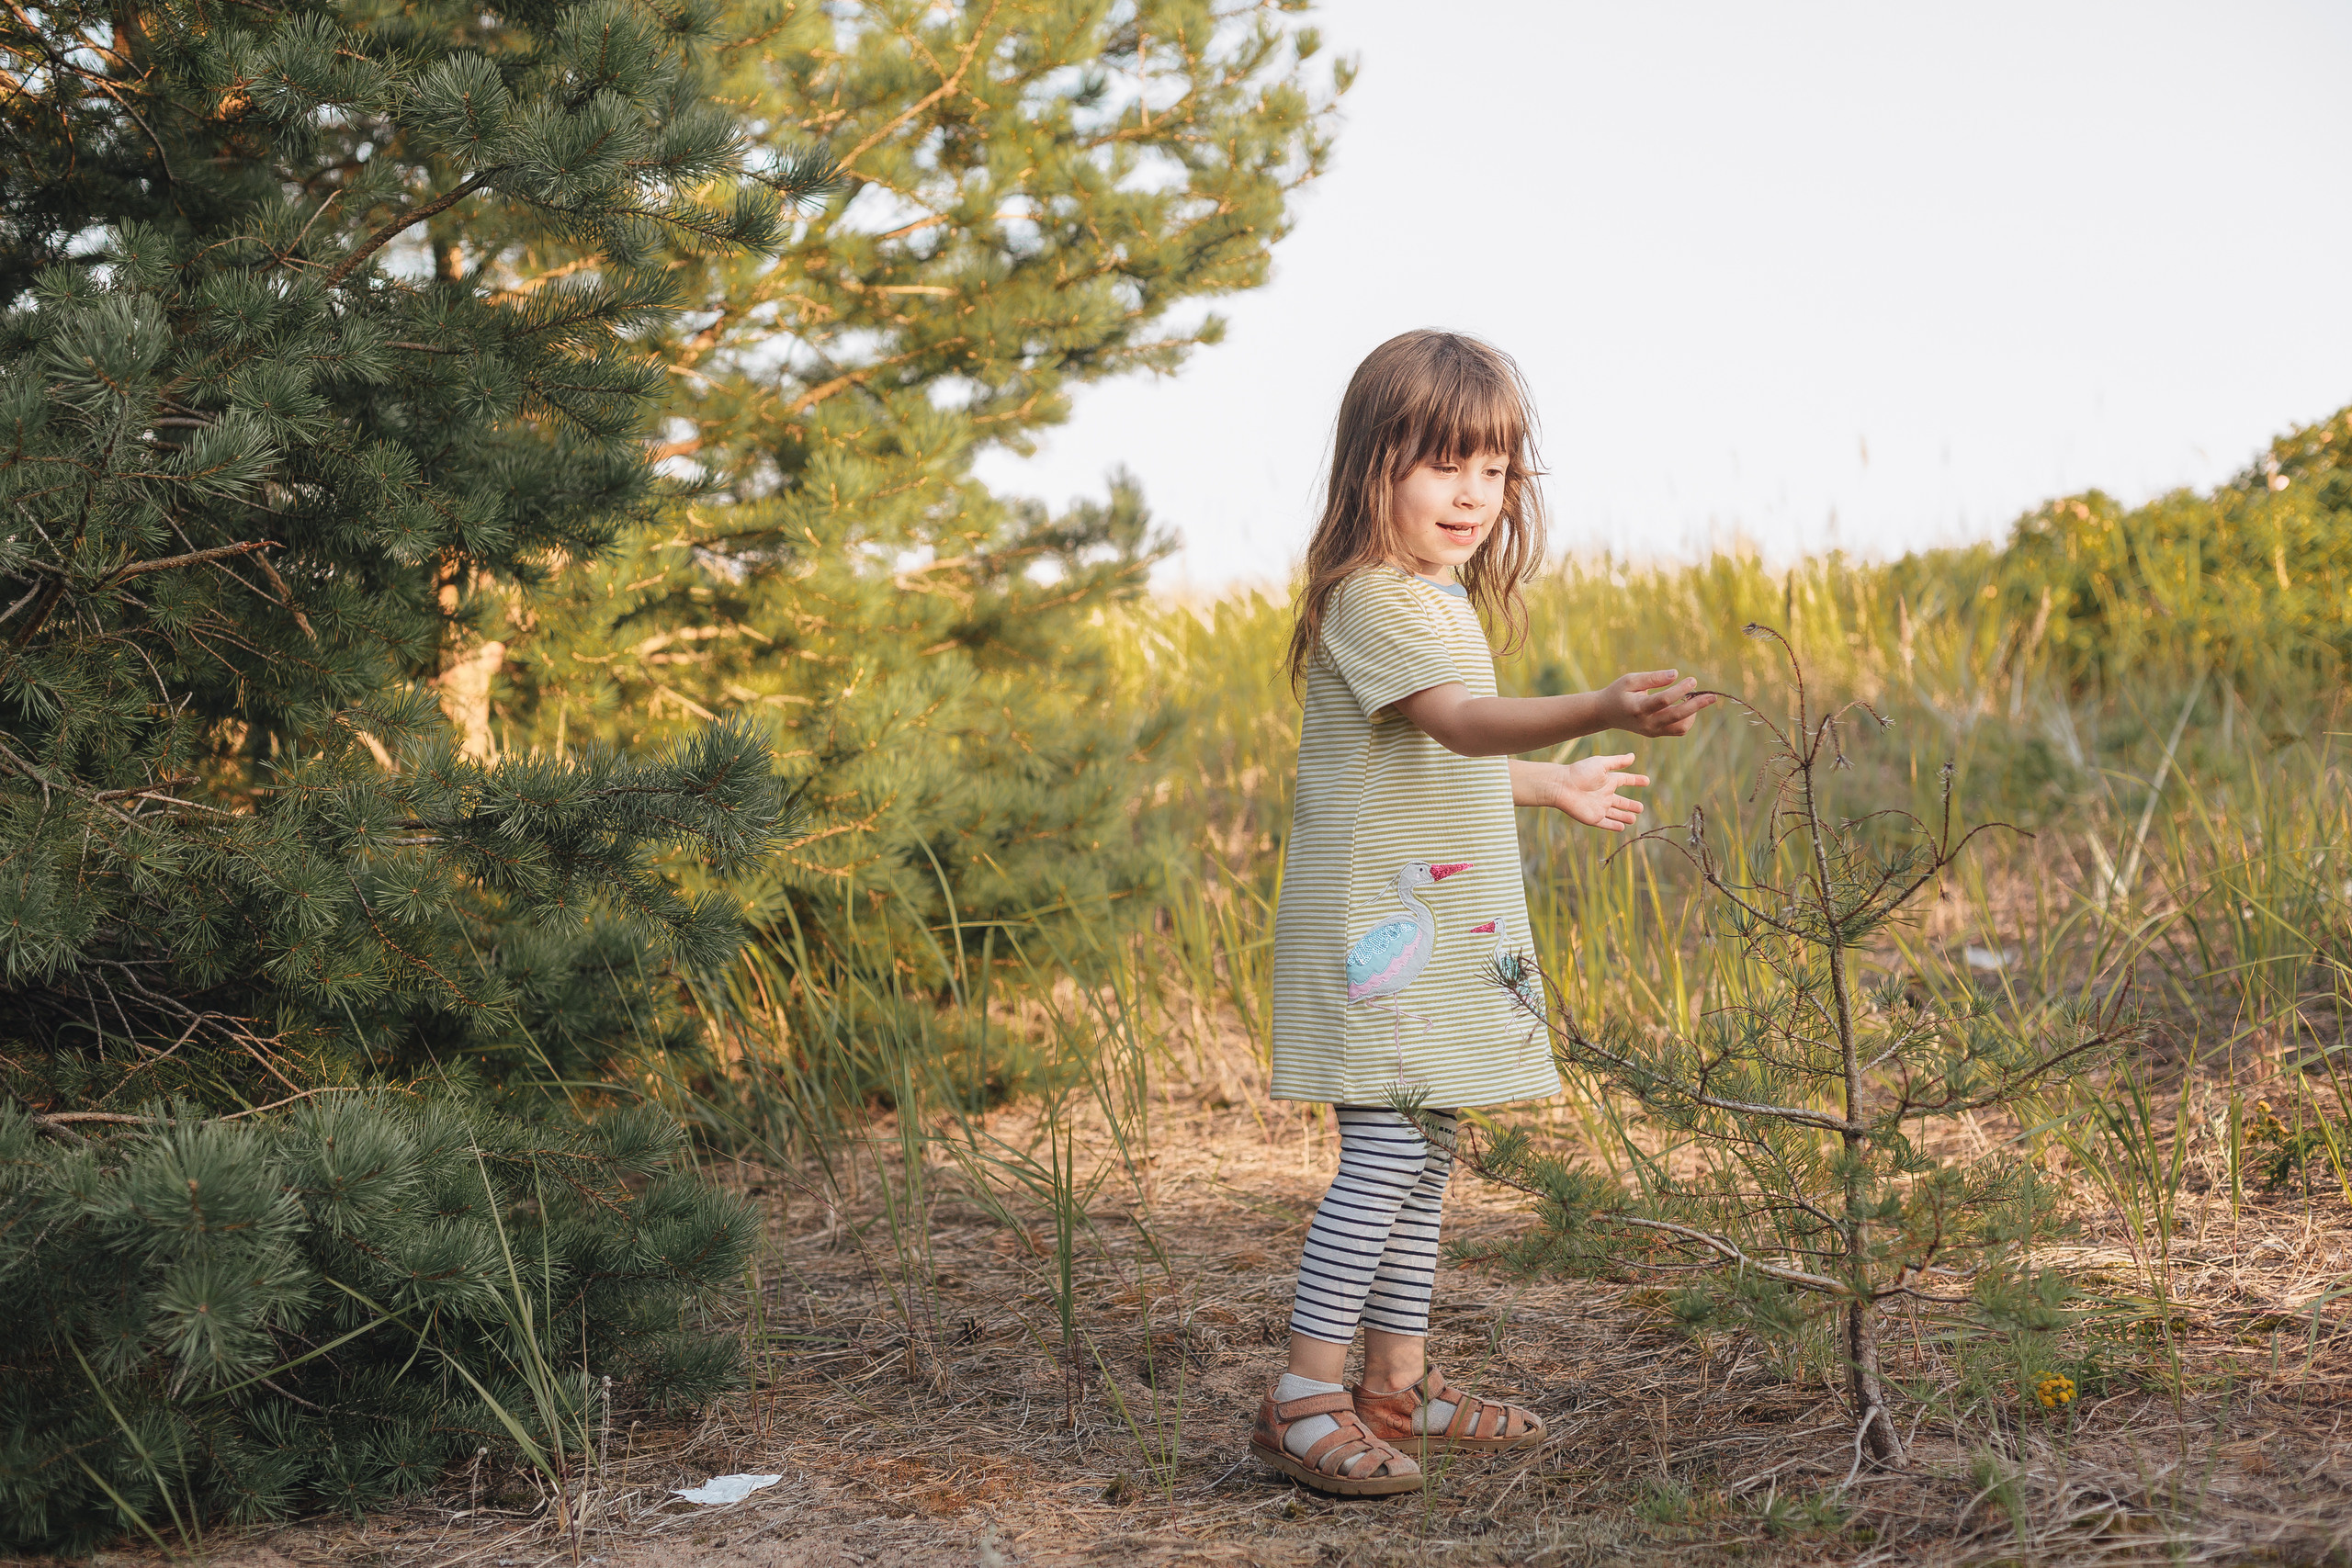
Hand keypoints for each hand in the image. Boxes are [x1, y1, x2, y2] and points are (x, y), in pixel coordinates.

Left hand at [1515, 754, 1649, 830]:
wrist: (1562, 786)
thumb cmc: (1580, 773)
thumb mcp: (1601, 764)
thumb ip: (1617, 761)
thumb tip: (1633, 756)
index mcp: (1607, 781)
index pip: (1625, 780)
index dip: (1636, 780)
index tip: (1646, 781)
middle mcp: (1604, 794)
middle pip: (1621, 801)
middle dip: (1631, 805)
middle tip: (1640, 808)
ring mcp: (1599, 807)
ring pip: (1615, 814)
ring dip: (1624, 816)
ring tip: (1634, 819)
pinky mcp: (1593, 818)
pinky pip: (1606, 823)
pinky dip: (1614, 826)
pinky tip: (1622, 827)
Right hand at [1604, 670, 1716, 737]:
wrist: (1605, 713)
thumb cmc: (1618, 692)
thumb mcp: (1630, 680)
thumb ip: (1653, 677)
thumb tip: (1676, 674)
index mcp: (1637, 708)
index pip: (1663, 701)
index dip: (1680, 690)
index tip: (1692, 679)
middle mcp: (1646, 723)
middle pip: (1676, 717)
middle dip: (1696, 706)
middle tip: (1712, 696)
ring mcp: (1652, 731)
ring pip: (1681, 727)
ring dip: (1692, 713)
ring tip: (1693, 697)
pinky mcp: (1656, 734)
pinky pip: (1678, 730)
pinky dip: (1687, 718)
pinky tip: (1686, 704)